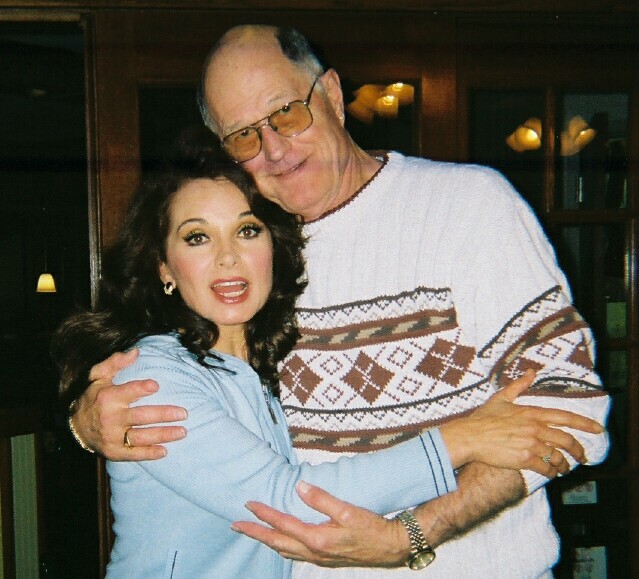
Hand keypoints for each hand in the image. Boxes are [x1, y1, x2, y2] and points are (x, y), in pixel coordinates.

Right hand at [71, 349, 187, 460]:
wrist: (74, 425)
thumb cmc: (93, 396)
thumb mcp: (98, 376)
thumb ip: (115, 362)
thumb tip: (135, 351)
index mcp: (108, 398)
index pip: (128, 392)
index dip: (141, 389)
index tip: (156, 385)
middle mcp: (111, 418)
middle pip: (141, 417)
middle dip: (164, 415)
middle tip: (183, 413)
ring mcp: (112, 437)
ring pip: (141, 437)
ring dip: (163, 435)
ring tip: (182, 432)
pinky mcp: (113, 452)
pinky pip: (133, 454)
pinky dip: (148, 454)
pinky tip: (164, 451)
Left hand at [232, 481, 408, 566]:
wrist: (392, 548)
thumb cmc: (372, 528)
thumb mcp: (349, 511)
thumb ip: (322, 499)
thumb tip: (300, 487)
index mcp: (318, 540)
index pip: (283, 525)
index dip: (264, 514)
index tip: (249, 504)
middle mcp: (314, 553)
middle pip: (277, 543)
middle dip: (255, 533)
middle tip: (236, 525)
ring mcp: (319, 559)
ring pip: (285, 551)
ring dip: (267, 540)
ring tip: (253, 532)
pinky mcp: (325, 559)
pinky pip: (296, 554)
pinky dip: (282, 547)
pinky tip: (282, 542)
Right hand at [440, 370, 603, 476]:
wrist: (470, 436)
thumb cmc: (483, 418)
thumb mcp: (501, 398)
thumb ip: (519, 385)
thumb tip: (532, 371)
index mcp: (531, 413)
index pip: (565, 417)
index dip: (584, 424)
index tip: (598, 429)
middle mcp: (535, 428)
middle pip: (566, 440)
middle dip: (579, 451)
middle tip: (583, 457)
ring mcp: (530, 444)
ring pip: (558, 456)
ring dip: (564, 464)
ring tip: (565, 468)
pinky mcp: (524, 459)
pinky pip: (545, 468)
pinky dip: (551, 472)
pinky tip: (550, 473)